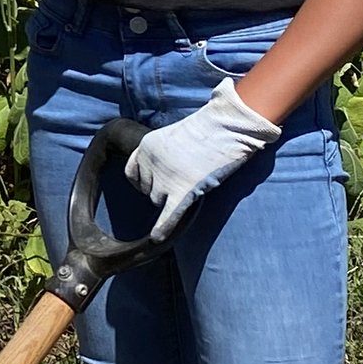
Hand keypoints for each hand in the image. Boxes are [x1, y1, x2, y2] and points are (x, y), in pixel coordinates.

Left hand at [124, 79, 281, 238]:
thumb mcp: (180, 131)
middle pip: (147, 189)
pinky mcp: (183, 192)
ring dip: (171, 200)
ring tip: (192, 186)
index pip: (132, 172)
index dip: (146, 178)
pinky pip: (168, 216)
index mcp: (147, 146)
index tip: (160, 177)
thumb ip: (169, 143)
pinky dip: (163, 228)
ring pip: (159, 201)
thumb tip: (186, 130)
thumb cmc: (213, 125)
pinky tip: (158, 238)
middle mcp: (151, 162)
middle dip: (162, 188)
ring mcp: (166, 178)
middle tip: (184, 179)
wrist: (230, 126)